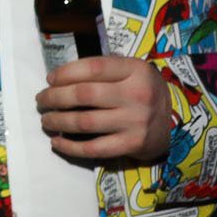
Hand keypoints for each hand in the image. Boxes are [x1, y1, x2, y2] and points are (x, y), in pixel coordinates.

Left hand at [35, 55, 172, 161]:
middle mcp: (137, 94)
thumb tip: (56, 79)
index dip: (65, 72)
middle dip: (54, 97)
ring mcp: (136, 121)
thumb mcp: (130, 72)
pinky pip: (94, 148)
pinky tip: (56, 142)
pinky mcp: (133, 144)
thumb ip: (101, 70)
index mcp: (136, 70)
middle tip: (41, 100)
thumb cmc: (140, 92)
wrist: (174, 123)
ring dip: (57, 121)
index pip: (93, 67)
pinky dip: (70, 147)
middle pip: (83, 94)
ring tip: (46, 120)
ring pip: (84, 121)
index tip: (50, 79)